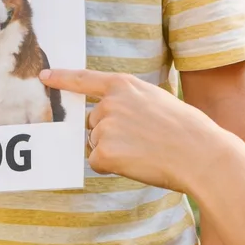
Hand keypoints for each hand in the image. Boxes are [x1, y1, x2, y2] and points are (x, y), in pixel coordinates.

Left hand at [38, 69, 244, 192]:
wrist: (201, 154)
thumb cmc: (188, 130)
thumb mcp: (157, 100)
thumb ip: (129, 102)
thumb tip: (106, 119)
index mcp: (124, 85)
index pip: (85, 79)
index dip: (62, 78)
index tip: (44, 76)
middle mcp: (109, 102)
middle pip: (93, 122)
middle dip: (110, 133)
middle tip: (144, 140)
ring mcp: (105, 127)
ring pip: (96, 144)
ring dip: (114, 151)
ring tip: (145, 151)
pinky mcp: (103, 152)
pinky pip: (97, 163)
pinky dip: (113, 167)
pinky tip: (138, 163)